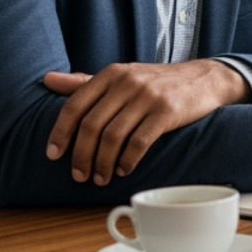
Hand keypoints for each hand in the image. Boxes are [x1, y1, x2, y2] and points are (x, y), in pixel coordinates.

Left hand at [43, 60, 249, 184]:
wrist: (204, 78)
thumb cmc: (157, 82)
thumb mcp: (121, 76)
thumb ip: (84, 81)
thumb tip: (47, 80)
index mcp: (111, 73)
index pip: (75, 105)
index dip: (60, 133)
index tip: (53, 155)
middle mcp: (127, 82)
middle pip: (92, 125)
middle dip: (81, 155)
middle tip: (79, 175)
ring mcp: (148, 96)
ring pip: (113, 136)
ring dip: (102, 163)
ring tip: (100, 178)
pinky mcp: (167, 111)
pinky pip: (139, 142)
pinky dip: (127, 160)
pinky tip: (123, 169)